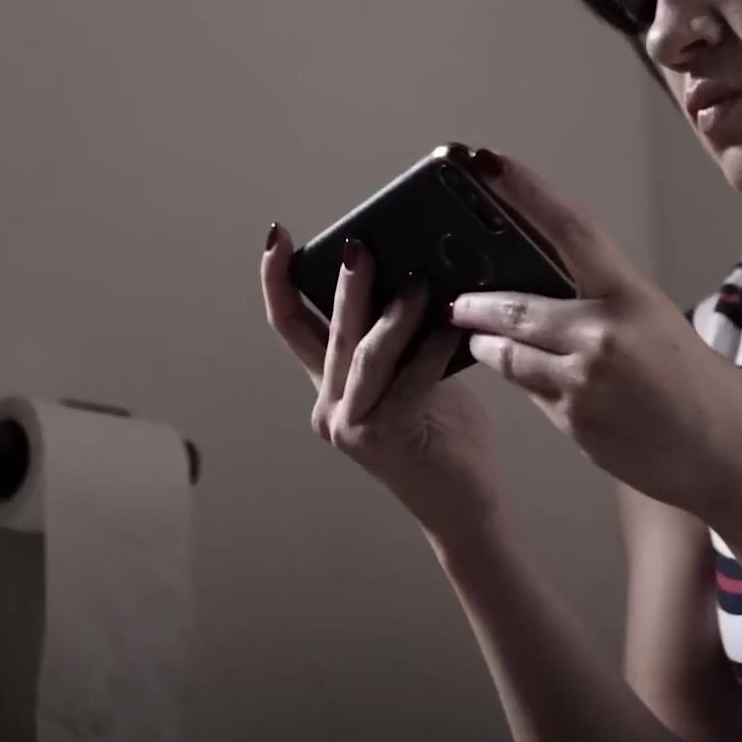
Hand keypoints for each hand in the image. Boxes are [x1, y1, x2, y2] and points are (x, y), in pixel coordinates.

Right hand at [259, 226, 503, 535]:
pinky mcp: (382, 437)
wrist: (464, 503)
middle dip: (344, 283)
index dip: (277, 281)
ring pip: (365, 352)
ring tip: (420, 282)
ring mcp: (350, 425)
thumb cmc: (445, 434)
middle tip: (359, 244)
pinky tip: (452, 326)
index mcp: (330, 387)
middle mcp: (328, 406)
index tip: (277, 238)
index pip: (292, 326)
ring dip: (394, 313)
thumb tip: (409, 269)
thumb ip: (398, 337)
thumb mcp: (413, 374)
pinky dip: (431, 348)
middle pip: (328, 331)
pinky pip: (408, 378)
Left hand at [448, 150, 741, 518]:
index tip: (490, 164)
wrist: (728, 455)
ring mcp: (584, 383)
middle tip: (457, 301)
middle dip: (476, 305)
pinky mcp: (574, 424)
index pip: (570, 230)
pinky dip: (525, 384)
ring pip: (509, 356)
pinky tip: (537, 383)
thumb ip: (602, 308)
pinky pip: (530, 394)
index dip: (526, 192)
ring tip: (480, 340)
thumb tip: (543, 299)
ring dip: (488, 347)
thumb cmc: (698, 386)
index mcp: (632, 296)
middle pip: (515, 307)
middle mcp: (603, 335)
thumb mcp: (657, 324)